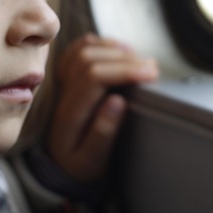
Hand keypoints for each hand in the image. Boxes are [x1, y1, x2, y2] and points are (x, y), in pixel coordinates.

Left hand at [46, 34, 158, 183]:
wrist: (59, 168)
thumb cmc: (80, 166)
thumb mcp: (92, 161)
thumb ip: (103, 133)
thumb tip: (119, 101)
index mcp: (69, 113)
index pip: (94, 77)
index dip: (124, 70)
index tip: (152, 74)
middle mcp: (62, 93)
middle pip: (89, 59)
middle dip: (125, 59)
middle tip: (153, 68)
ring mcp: (62, 83)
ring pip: (83, 50)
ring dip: (113, 49)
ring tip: (139, 60)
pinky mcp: (66, 79)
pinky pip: (77, 50)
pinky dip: (99, 43)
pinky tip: (118, 49)